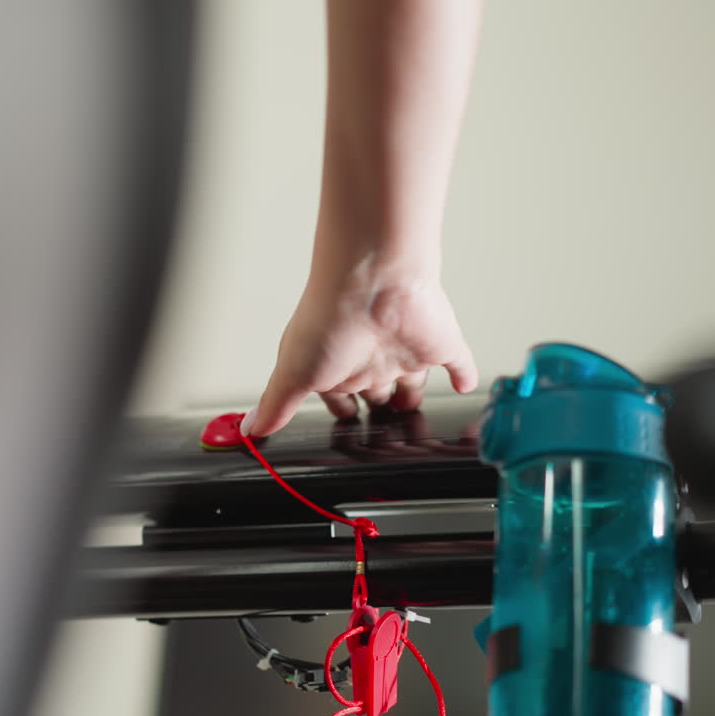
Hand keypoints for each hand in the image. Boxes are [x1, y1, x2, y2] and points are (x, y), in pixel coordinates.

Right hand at [240, 260, 476, 437]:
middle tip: (383, 432)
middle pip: (377, 392)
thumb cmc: (329, 317)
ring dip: (414, 398)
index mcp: (336, 365)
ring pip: (413, 381)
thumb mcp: (292, 373)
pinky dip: (463, 374)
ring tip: (414, 418)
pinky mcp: (440, 343)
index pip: (340, 398)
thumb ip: (275, 405)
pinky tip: (465, 383)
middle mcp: (370, 357)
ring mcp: (406, 349)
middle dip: (379, 411)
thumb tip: (249, 429)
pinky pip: (457, 362)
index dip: (343, 415)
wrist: (372, 282)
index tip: (346, 430)